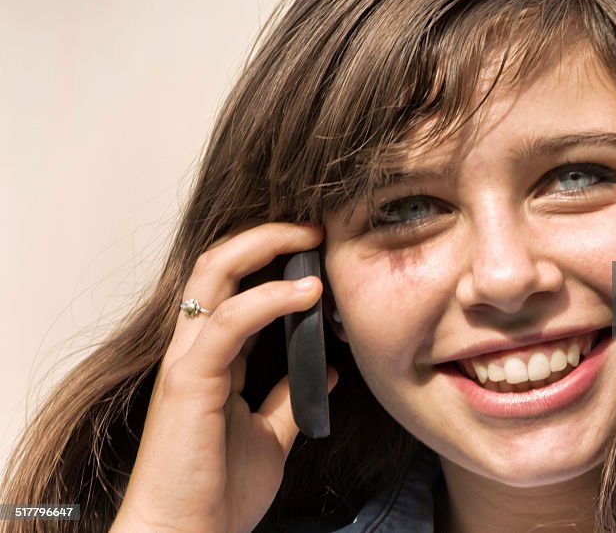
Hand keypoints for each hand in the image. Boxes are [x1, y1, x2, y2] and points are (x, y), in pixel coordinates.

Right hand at [111, 222, 337, 532]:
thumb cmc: (218, 492)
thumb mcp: (269, 437)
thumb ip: (288, 399)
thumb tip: (325, 371)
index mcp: (213, 357)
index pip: (235, 283)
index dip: (271, 257)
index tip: (318, 247)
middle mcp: (195, 348)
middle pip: (219, 263)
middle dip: (267, 235)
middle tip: (315, 227)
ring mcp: (188, 360)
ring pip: (215, 274)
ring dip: (266, 247)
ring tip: (312, 240)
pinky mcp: (189, 379)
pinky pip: (229, 321)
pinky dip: (269, 298)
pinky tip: (307, 294)